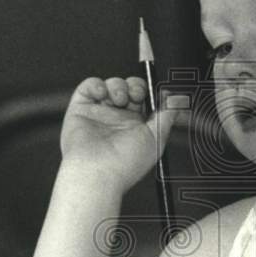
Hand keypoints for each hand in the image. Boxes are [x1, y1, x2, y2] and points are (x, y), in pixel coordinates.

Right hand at [59, 76, 180, 189]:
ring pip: (111, 85)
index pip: (145, 100)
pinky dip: (97, 84)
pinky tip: (103, 94)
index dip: (151, 92)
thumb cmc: (127, 162)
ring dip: (119, 86)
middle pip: (129, 89)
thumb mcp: (157, 138)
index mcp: (135, 126)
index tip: (157, 91)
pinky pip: (88, 86)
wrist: (97, 172)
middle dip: (136, 86)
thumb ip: (167, 116)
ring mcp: (98, 113)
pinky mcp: (80, 109)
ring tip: (120, 100)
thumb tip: (175, 98)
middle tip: (137, 95)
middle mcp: (117, 119)